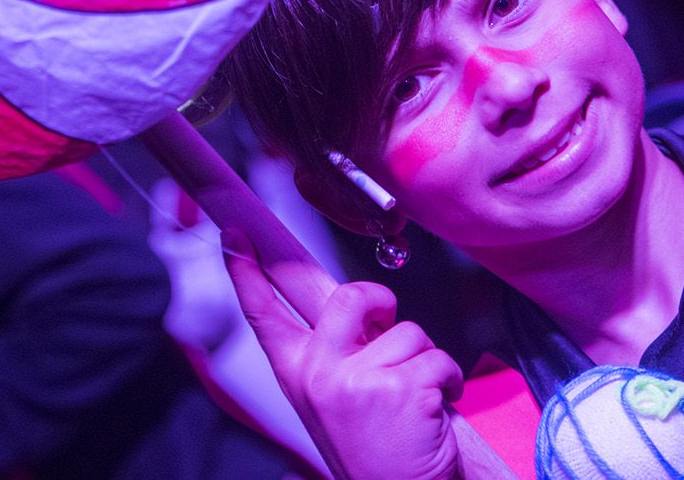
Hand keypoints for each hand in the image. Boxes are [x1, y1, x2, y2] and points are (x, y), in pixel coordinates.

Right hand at [223, 231, 462, 479]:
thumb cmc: (370, 449)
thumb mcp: (330, 400)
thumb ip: (334, 353)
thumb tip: (362, 307)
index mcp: (297, 374)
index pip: (264, 313)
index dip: (247, 271)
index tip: (235, 234)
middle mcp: (320, 373)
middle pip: (351, 297)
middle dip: (380, 301)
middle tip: (388, 325)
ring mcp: (360, 379)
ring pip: (408, 332)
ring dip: (423, 361)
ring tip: (412, 399)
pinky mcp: (403, 388)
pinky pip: (438, 358)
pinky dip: (448, 380)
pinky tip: (436, 406)